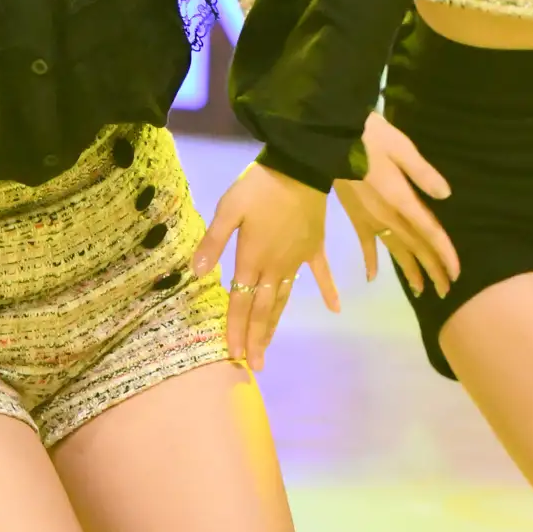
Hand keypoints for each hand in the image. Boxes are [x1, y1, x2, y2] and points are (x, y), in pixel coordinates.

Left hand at [193, 161, 338, 369]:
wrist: (300, 165)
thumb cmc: (260, 186)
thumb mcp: (228, 208)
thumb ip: (213, 241)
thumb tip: (197, 272)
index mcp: (253, 259)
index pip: (241, 303)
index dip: (236, 329)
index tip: (233, 355)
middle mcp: (276, 266)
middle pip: (263, 309)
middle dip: (256, 339)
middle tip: (253, 366)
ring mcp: (297, 259)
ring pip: (284, 298)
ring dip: (275, 324)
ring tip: (269, 347)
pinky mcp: (314, 247)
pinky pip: (321, 273)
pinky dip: (328, 290)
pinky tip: (334, 308)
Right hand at [336, 112, 458, 298]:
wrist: (329, 139)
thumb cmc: (369, 137)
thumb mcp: (401, 147)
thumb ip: (422, 173)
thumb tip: (445, 195)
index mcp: (402, 200)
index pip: (429, 233)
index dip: (444, 254)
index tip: (456, 275)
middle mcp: (388, 216)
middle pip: (415, 247)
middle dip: (432, 270)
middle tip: (446, 291)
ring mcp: (370, 218)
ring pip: (394, 249)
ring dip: (408, 270)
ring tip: (420, 290)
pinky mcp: (356, 215)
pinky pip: (365, 243)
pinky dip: (370, 260)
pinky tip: (372, 277)